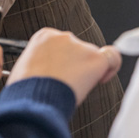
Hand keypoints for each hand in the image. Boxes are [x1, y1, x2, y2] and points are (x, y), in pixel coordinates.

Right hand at [6, 28, 121, 104]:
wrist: (33, 101)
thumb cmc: (26, 92)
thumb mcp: (25, 69)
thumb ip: (41, 63)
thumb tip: (49, 72)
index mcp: (44, 36)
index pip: (60, 45)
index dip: (63, 59)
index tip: (60, 72)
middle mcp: (63, 37)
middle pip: (77, 50)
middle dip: (73, 66)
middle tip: (64, 85)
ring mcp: (80, 46)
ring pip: (90, 58)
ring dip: (85, 72)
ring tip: (72, 90)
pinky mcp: (94, 58)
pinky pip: (112, 58)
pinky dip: (112, 67)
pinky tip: (103, 79)